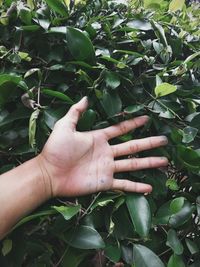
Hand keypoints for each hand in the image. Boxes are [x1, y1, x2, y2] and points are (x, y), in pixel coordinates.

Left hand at [38, 97, 167, 197]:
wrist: (49, 173)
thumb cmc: (55, 149)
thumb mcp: (65, 126)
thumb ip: (75, 112)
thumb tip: (85, 97)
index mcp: (99, 139)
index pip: (120, 129)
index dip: (133, 124)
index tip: (146, 118)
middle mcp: (106, 153)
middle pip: (132, 147)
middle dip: (149, 143)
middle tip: (164, 140)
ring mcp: (107, 168)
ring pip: (133, 165)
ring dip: (149, 163)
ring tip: (164, 161)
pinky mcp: (105, 182)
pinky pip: (124, 185)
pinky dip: (136, 187)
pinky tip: (149, 188)